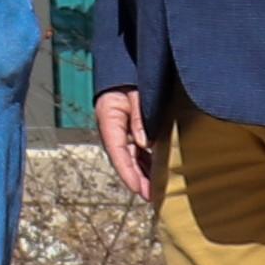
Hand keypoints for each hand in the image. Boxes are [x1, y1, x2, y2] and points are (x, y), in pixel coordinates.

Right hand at [92, 83, 151, 199]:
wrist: (126, 66)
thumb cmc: (132, 79)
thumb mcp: (137, 96)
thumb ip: (140, 119)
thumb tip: (145, 144)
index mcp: (109, 120)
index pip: (117, 152)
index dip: (128, 173)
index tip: (139, 189)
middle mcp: (112, 129)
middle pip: (123, 159)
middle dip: (137, 179)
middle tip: (151, 197)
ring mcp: (120, 130)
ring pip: (130, 156)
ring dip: (142, 173)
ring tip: (156, 190)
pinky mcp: (129, 129)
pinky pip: (136, 149)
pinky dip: (145, 162)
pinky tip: (156, 172)